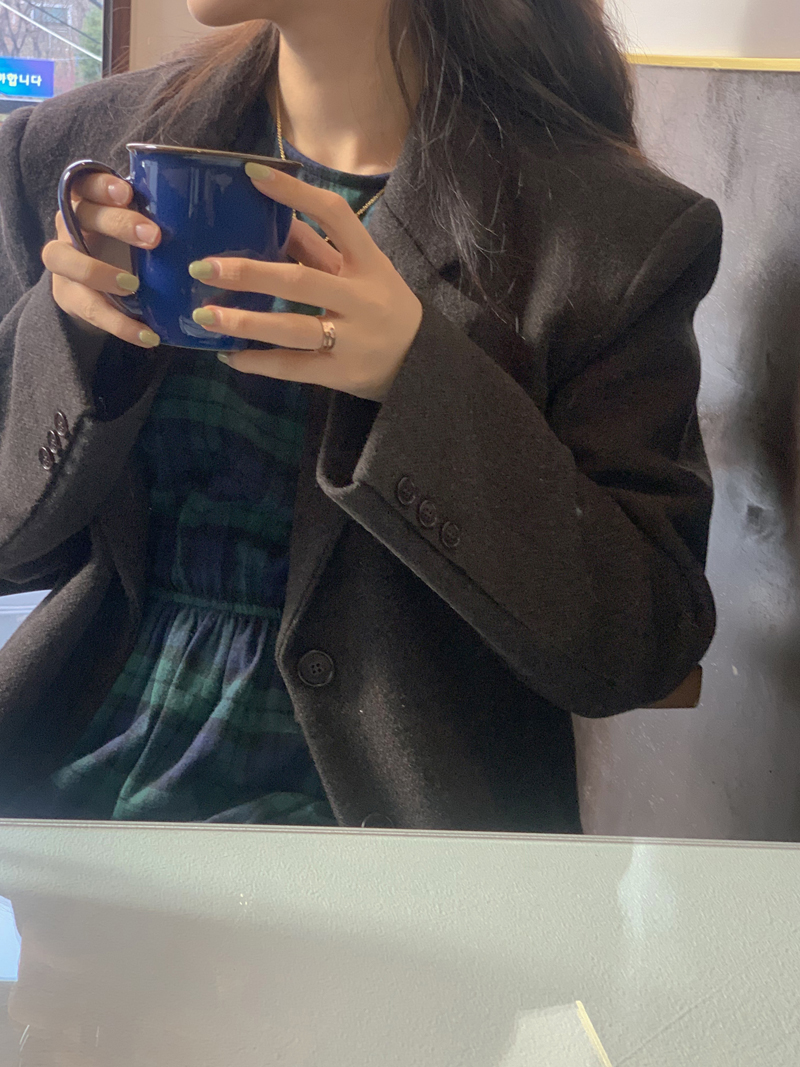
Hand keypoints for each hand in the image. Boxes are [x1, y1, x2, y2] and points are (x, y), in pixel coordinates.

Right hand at [42, 174, 162, 349]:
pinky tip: (147, 335)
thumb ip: (157, 221)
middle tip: (154, 237)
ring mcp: (64, 261)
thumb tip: (209, 221)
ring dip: (99, 272)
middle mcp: (70, 227)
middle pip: (81, 215)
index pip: (86, 183)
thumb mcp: (142, 233)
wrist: (103, 292)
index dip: (102, 185)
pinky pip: (91, 309)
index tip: (127, 192)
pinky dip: (121, 324)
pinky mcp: (68, 296)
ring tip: (133, 285)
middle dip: (117, 224)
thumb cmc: (130, 250)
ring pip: (66, 260)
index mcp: (89, 202)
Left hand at [190, 163, 423, 401]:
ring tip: (205, 316)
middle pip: (301, 281)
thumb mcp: (362, 271)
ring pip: (293, 328)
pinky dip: (259, 363)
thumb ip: (320, 249)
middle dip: (249, 273)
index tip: (251, 174)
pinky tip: (229, 355)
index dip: (295, 194)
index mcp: (369, 263)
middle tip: (204, 267)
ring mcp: (352, 339)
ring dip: (246, 323)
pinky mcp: (341, 373)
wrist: (422, 362)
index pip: (335, 216)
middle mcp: (362, 299)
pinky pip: (294, 368)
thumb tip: (272, 216)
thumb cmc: (382, 306)